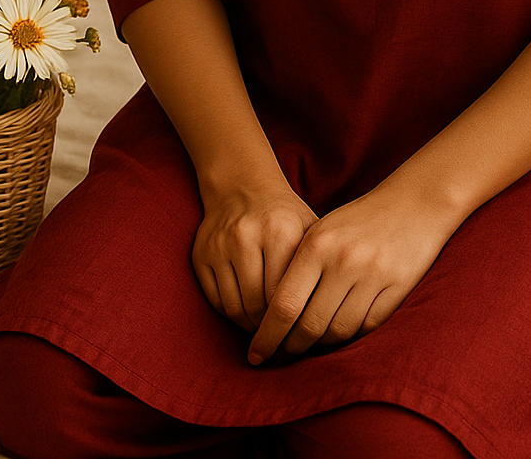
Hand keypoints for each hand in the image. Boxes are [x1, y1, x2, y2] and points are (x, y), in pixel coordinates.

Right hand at [192, 176, 317, 334]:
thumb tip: (330, 320)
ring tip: (266, 330)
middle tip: (283, 341)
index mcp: (281, 232)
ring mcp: (219, 245)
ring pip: (235, 307)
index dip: (295, 324)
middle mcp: (246, 236)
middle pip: (259, 305)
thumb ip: (320, 269)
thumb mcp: (310, 232)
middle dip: (272, 330)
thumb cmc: (285, 218)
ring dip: (251, 326)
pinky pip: (215, 301)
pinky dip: (232, 316)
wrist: (242, 187)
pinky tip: (247, 316)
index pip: (287, 296)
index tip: (302, 338)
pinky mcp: (200, 254)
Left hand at [246, 185, 457, 363]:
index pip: (284, 305)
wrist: (413, 203)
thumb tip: (269, 318)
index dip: (267, 336)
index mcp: (316, 245)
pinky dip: (351, 337)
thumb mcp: (320, 232)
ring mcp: (373, 275)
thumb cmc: (357, 221)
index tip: (255, 354)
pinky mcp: (399, 287)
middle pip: (309, 325)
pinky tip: (340, 335)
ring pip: (339, 332)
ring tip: (310, 347)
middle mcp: (343, 261)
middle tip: (282, 355)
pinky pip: (367, 328)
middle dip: (292, 347)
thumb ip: (296, 268)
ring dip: (322, 346)